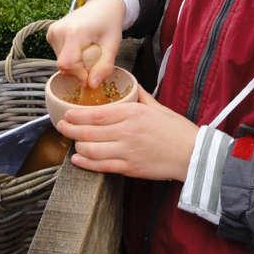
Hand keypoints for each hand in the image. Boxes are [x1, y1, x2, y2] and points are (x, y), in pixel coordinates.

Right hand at [46, 0, 124, 86]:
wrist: (102, 5)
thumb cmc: (109, 23)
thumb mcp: (113, 45)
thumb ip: (104, 66)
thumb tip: (92, 85)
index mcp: (74, 32)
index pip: (68, 64)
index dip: (80, 74)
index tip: (93, 74)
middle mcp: (58, 31)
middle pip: (64, 65)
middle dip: (80, 70)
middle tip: (94, 60)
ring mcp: (52, 32)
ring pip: (61, 62)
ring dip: (76, 64)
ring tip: (88, 50)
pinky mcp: (50, 34)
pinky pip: (59, 55)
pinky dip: (71, 57)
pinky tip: (80, 47)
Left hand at [55, 89, 198, 180]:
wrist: (193, 154)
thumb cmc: (177, 130)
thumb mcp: (158, 106)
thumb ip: (140, 96)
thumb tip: (130, 85)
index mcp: (133, 113)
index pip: (96, 114)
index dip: (76, 115)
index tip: (66, 114)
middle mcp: (126, 131)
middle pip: (88, 132)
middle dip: (69, 130)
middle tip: (61, 127)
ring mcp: (127, 151)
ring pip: (91, 150)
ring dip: (77, 147)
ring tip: (73, 143)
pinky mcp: (129, 168)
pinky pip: (101, 166)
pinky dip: (86, 163)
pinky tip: (78, 159)